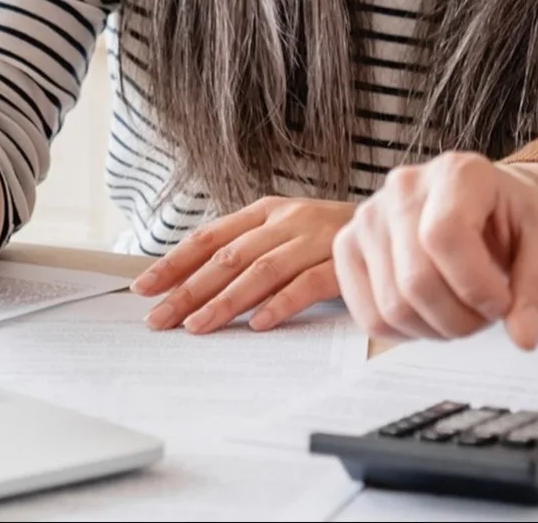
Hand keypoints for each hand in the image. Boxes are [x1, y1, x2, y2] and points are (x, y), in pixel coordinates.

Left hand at [131, 196, 352, 333]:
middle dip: (189, 290)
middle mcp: (287, 220)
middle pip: (229, 257)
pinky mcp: (342, 262)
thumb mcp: (283, 233)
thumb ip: (246, 251)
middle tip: (160, 319)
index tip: (144, 288)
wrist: (393, 225)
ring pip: (261, 271)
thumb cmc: (327, 238)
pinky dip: (280, 304)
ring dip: (225, 301)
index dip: (174, 262)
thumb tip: (189, 286)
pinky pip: (307, 285)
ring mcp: (315, 239)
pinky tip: (258, 324)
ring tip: (198, 326)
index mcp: (266, 210)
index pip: (210, 237)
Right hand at [334, 152, 537, 348]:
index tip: (503, 303)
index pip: (444, 236)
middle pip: (416, 280)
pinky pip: (369, 317)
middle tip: (486, 314)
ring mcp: (369, 216)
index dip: (475, 286)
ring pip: (392, 306)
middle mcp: (404, 186)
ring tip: (464, 311)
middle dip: (461, 318)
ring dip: (437, 329)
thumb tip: (524, 336)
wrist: (490, 218)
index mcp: (458, 172)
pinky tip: (433, 313)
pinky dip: (407, 333)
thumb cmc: (517, 227)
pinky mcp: (348, 247)